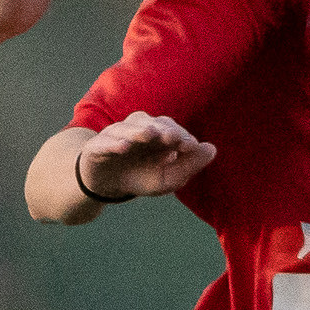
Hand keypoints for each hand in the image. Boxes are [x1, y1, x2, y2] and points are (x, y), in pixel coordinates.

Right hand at [77, 111, 214, 203]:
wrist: (107, 186)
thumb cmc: (140, 176)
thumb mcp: (168, 178)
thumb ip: (189, 165)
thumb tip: (212, 149)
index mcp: (157, 135)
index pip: (171, 130)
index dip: (180, 136)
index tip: (189, 146)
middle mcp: (137, 130)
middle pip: (151, 124)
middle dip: (162, 130)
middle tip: (172, 137)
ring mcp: (116, 136)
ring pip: (127, 128)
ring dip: (139, 131)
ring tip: (149, 135)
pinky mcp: (97, 147)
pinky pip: (105, 143)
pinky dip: (114, 144)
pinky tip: (123, 148)